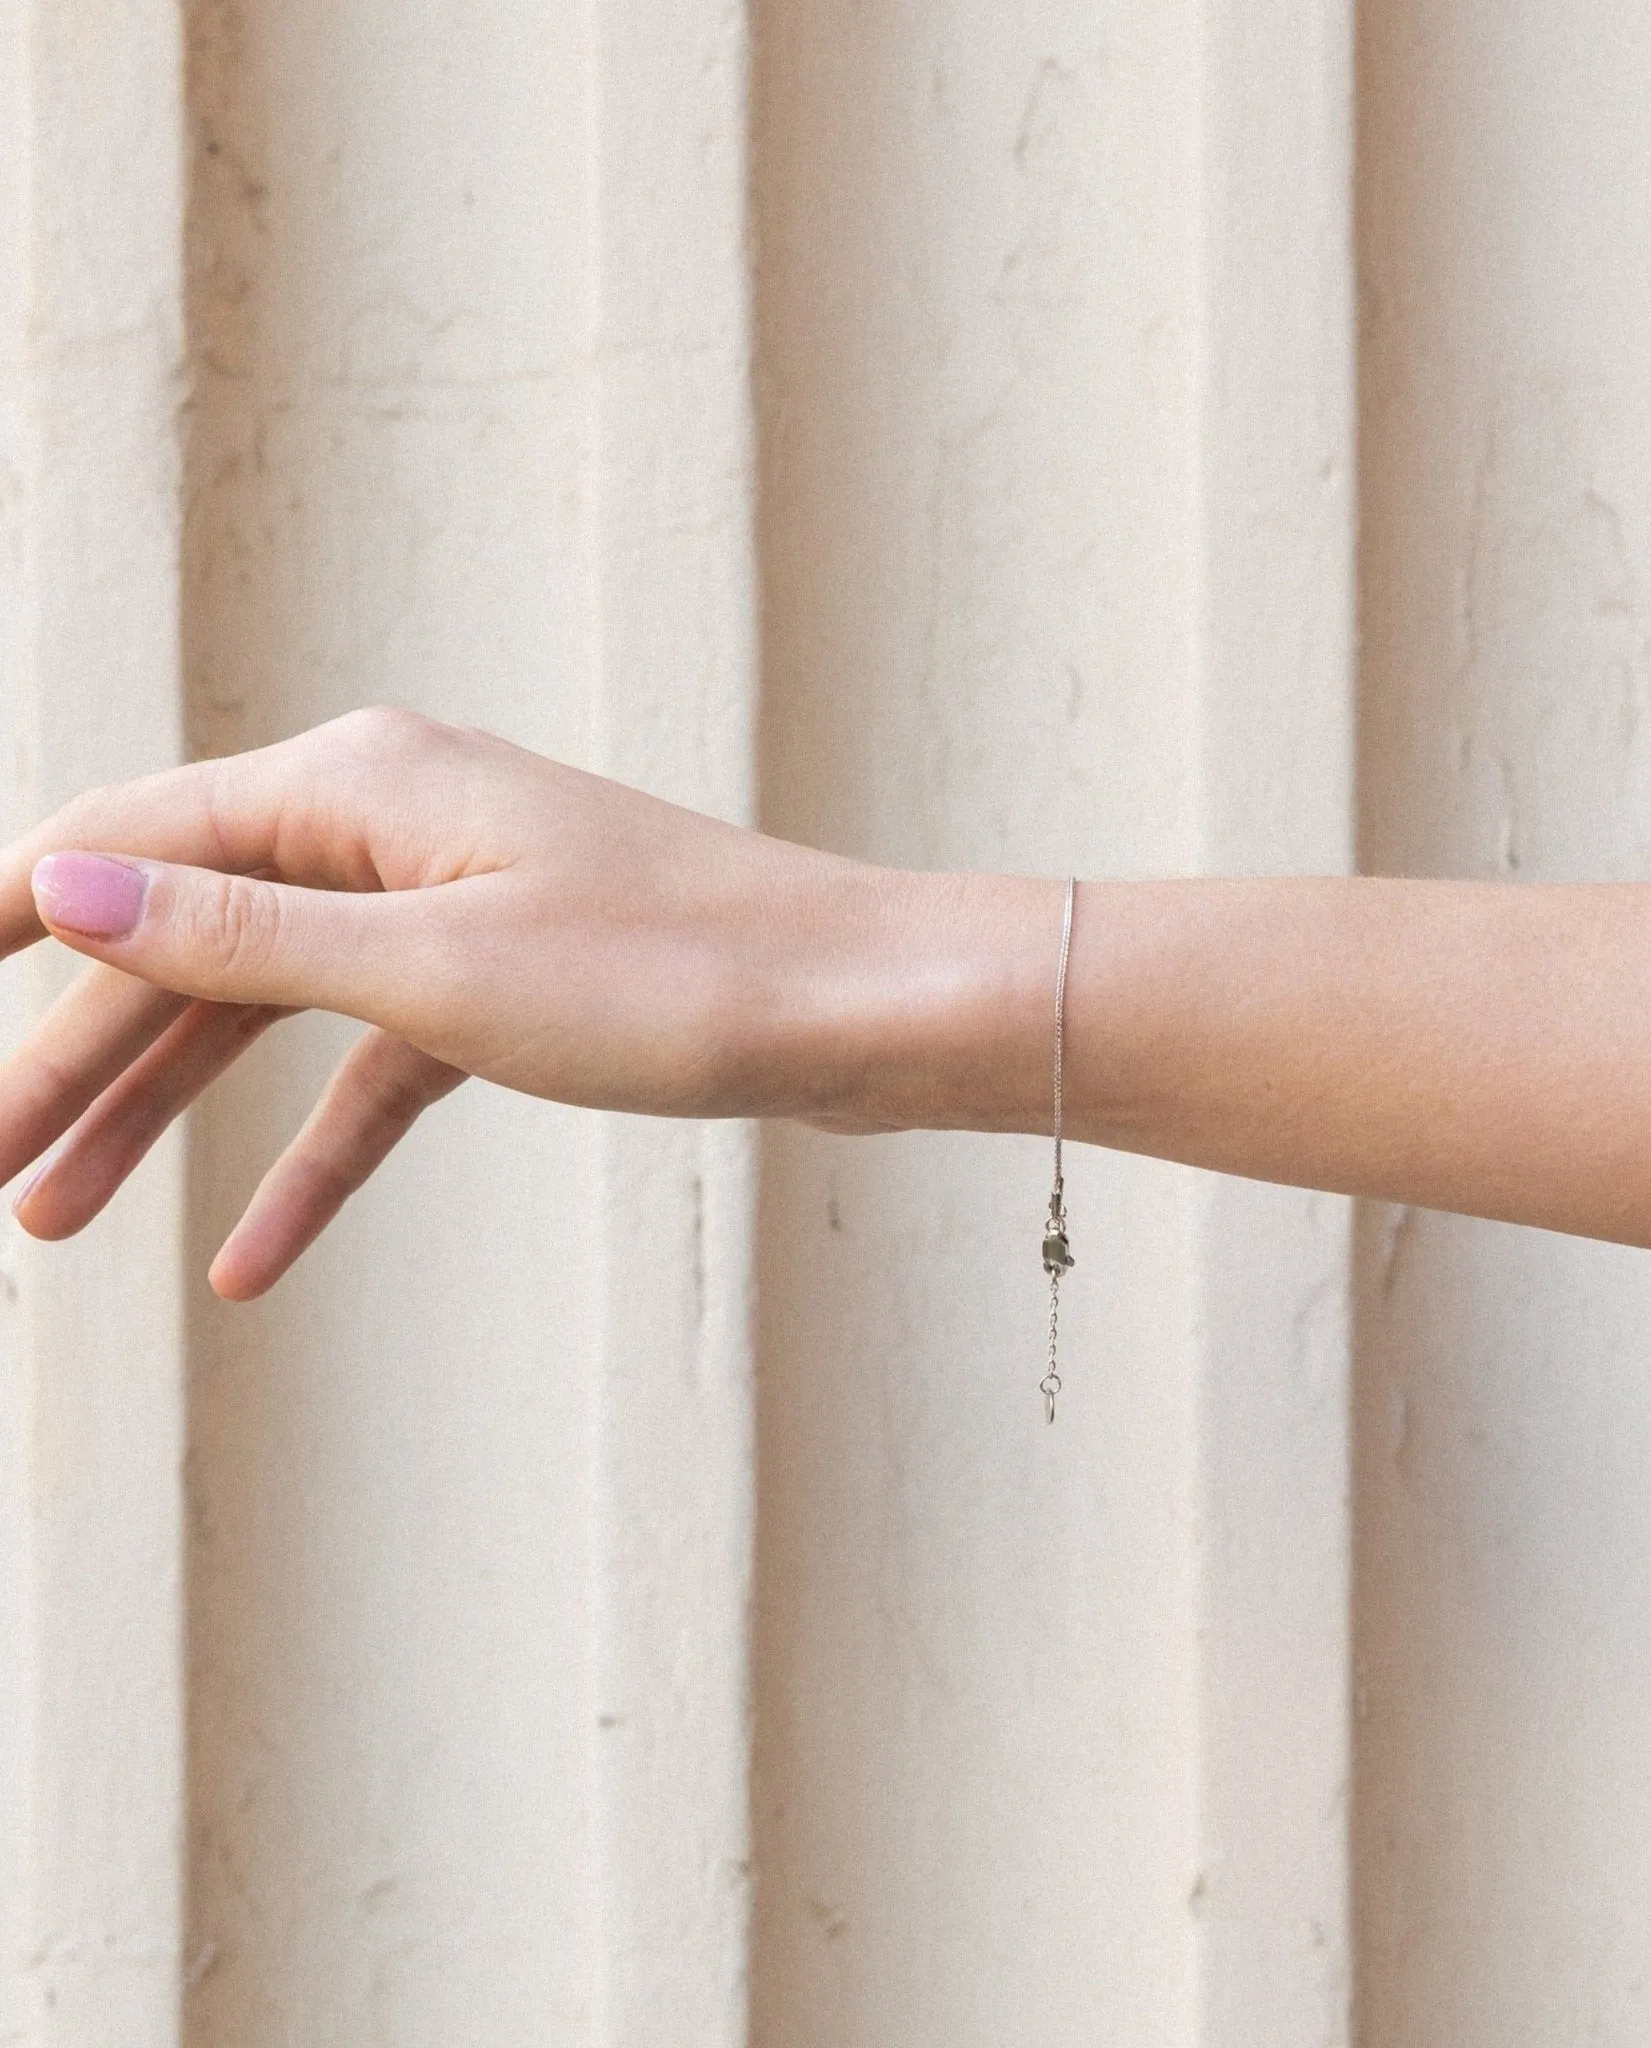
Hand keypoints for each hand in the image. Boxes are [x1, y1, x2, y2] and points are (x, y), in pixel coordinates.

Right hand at [0, 707, 1017, 1298]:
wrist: (858, 1010)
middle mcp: (394, 823)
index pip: (128, 838)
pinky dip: (316, 1156)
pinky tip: (252, 1261)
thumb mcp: (432, 967)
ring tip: (58, 1220)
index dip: (13, 916)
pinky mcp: (512, 983)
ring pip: (269, 1012)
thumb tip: (63, 877)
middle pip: (185, 939)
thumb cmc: (673, 976)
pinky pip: (375, 1069)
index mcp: (358, 782)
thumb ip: (242, 931)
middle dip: (75, 1055)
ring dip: (168, 1114)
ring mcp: (455, 904)